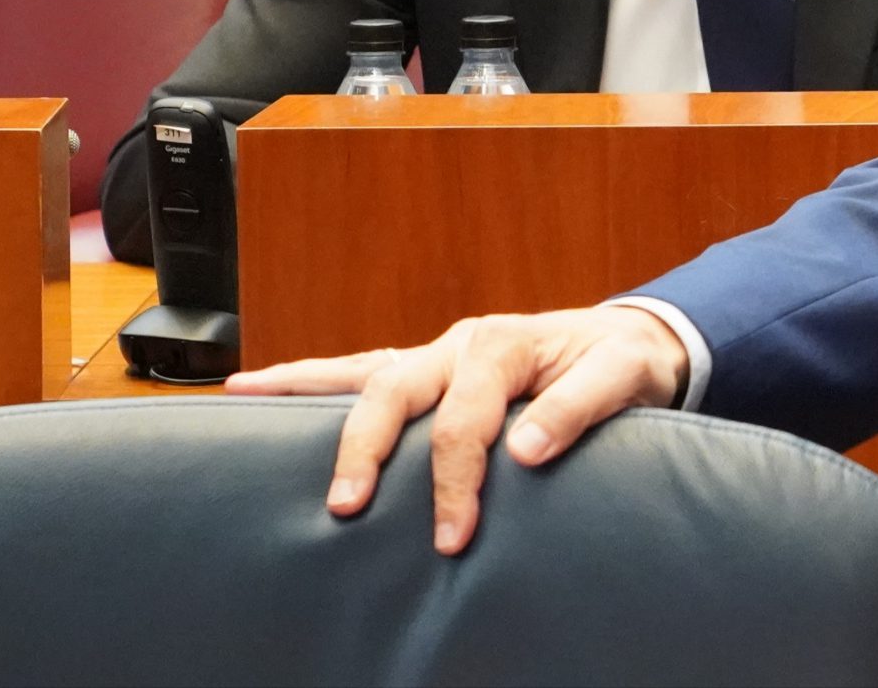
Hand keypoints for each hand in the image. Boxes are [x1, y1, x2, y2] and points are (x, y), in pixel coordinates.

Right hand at [225, 305, 690, 554]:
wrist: (632, 342)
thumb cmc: (625, 363)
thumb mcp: (623, 378)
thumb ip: (580, 409)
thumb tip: (525, 452)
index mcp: (504, 345)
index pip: (465, 420)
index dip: (456, 480)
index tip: (453, 534)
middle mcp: (461, 344)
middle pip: (396, 390)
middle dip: (368, 449)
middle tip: (348, 508)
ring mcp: (438, 354)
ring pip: (364, 373)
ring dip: (305, 391)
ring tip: (244, 400)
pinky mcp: (428, 369)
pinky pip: (360, 371)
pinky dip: (308, 378)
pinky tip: (254, 386)